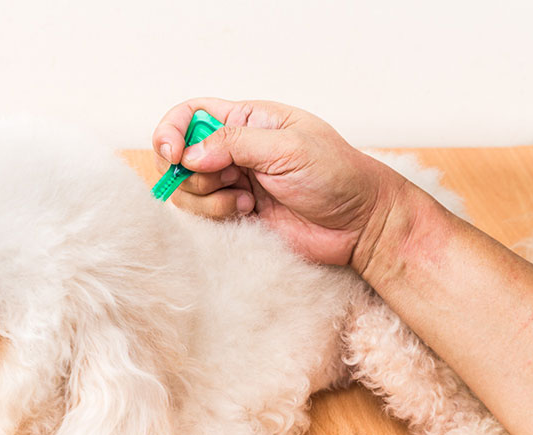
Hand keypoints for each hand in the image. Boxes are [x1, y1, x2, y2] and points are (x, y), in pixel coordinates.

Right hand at [152, 98, 418, 269]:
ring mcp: (235, 181)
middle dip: (192, 171)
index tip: (173, 155)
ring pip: (188, 187)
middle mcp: (236, 148)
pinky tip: (249, 212)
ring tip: (246, 199)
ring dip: (208, 197)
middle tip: (226, 179)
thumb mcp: (288, 148)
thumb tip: (190, 154)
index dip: (172, 130)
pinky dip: (217, 214)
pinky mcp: (237, 212)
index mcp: (249, 120)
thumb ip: (236, 144)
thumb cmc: (337, 176)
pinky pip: (204, 213)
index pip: (192, 113)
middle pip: (181, 153)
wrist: (360, 223)